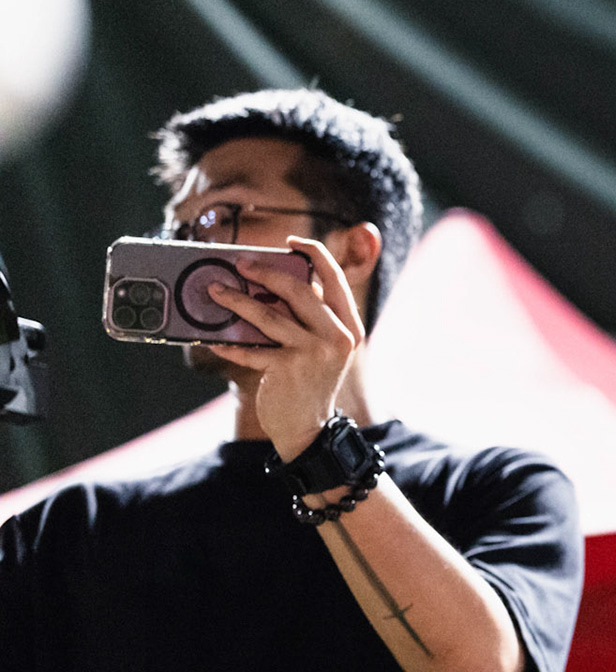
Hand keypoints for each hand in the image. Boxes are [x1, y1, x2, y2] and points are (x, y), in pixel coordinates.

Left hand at [206, 237, 365, 460]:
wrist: (310, 429)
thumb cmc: (311, 383)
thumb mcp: (323, 348)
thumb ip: (311, 319)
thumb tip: (273, 285)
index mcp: (349, 326)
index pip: (335, 278)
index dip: (314, 253)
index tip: (291, 242)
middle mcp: (337, 336)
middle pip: (299, 291)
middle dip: (266, 272)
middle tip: (241, 264)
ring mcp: (314, 353)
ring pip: (269, 315)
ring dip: (237, 301)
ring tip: (215, 291)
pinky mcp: (288, 369)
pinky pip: (251, 348)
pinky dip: (228, 343)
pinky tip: (211, 337)